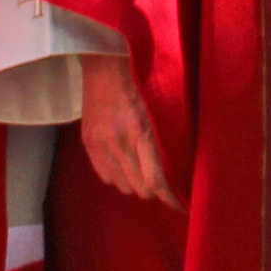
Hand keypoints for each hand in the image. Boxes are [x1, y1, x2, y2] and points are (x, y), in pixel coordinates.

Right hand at [75, 50, 181, 211]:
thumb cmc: (142, 82)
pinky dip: (118, 176)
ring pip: (122, 185)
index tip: (181, 206)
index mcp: (141, 132)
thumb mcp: (162, 109)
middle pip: (139, 188)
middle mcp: (118, 142)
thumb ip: (166, 141)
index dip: (170, 199)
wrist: (106, 64)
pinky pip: (105, 176)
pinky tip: (126, 164)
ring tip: (144, 171)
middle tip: (165, 184)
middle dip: (155, 191)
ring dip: (135, 183)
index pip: (156, 181)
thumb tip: (177, 171)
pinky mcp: (88, 143)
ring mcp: (100, 144)